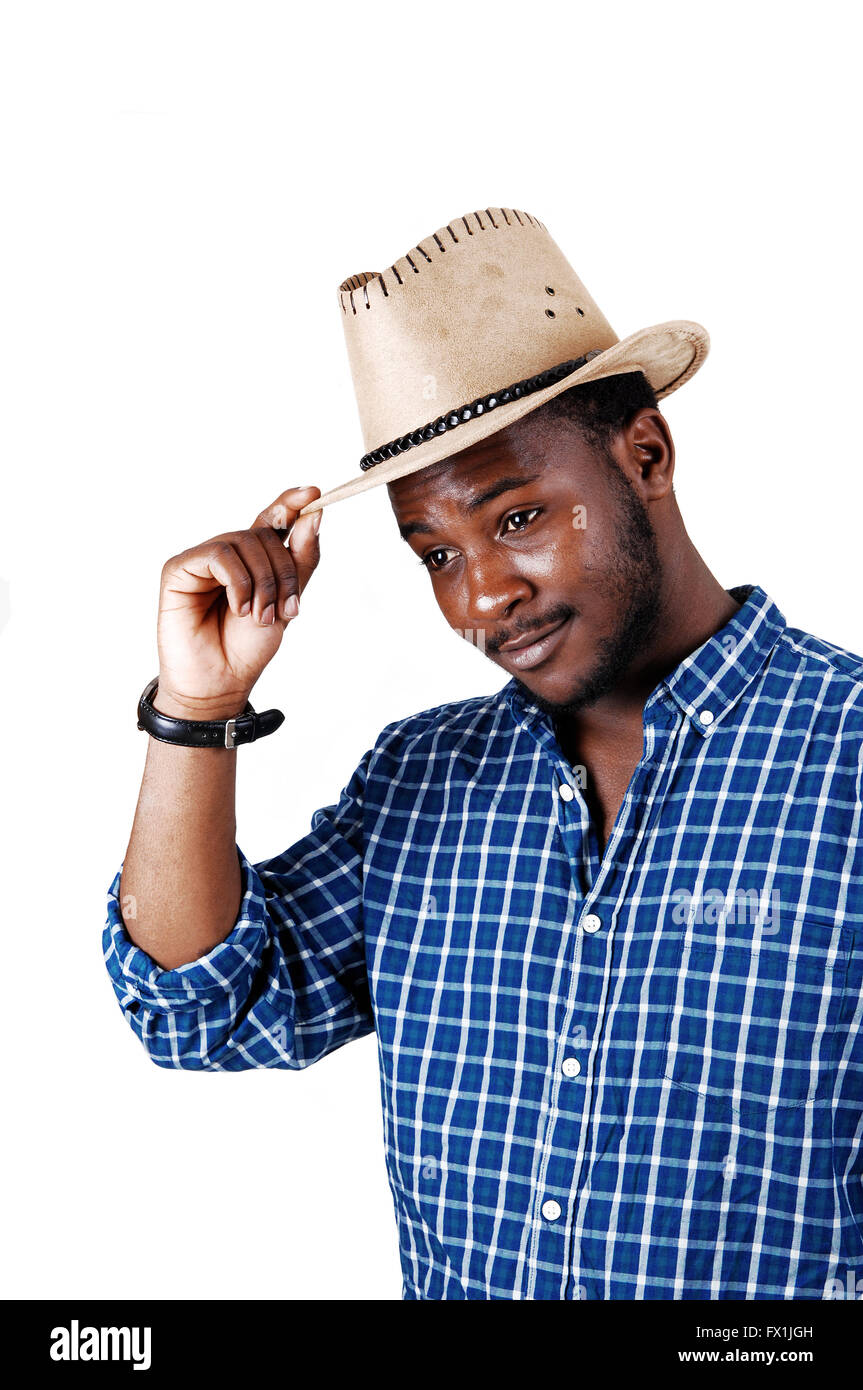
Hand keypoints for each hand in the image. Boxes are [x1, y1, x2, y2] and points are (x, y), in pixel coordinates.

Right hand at [154, 485, 322, 715]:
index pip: (273, 519)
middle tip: (285, 610)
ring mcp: (202, 560)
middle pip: (266, 533)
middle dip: (284, 571)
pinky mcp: (180, 568)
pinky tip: (237, 608)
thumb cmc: (247, 648)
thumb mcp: (287, 601)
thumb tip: (314, 514)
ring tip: (259, 616)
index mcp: (253, 560)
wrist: (220, 682)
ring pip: (244, 541)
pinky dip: (237, 581)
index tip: (313, 494)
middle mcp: (228, 554)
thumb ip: (300, 559)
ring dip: (263, 582)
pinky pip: (218, 554)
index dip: (290, 503)